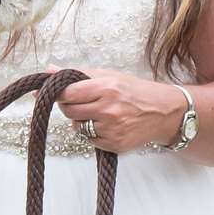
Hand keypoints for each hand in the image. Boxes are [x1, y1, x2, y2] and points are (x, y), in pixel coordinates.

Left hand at [48, 66, 187, 153]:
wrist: (164, 113)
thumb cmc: (135, 91)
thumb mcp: (109, 76)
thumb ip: (78, 74)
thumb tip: (49, 69)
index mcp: (107, 89)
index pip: (68, 93)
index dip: (57, 93)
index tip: (52, 91)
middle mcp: (109, 110)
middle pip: (69, 111)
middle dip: (68, 106)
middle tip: (78, 101)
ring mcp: (112, 130)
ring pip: (77, 126)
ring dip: (80, 120)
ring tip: (97, 112)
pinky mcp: (114, 145)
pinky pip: (89, 139)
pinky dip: (91, 132)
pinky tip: (105, 124)